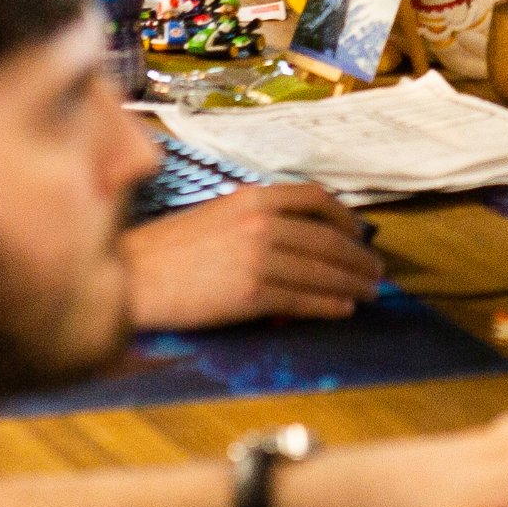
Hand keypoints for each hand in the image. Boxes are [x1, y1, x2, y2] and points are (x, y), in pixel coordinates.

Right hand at [124, 181, 382, 330]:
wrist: (131, 279)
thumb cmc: (167, 251)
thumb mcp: (217, 217)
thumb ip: (257, 221)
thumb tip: (298, 242)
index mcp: (253, 198)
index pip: (316, 199)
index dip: (346, 218)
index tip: (360, 234)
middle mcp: (261, 222)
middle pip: (327, 238)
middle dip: (358, 257)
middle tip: (375, 270)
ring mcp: (258, 257)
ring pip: (322, 270)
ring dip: (352, 282)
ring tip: (370, 291)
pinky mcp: (251, 293)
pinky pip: (304, 298)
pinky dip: (329, 304)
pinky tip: (343, 309)